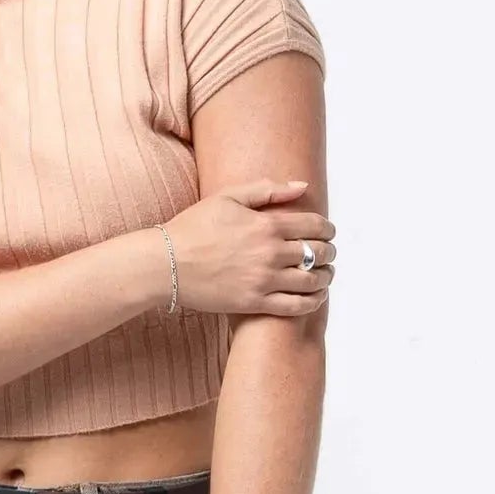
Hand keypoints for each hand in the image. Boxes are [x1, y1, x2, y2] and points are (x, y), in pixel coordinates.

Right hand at [156, 178, 335, 316]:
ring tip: (323, 274)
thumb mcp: (228, 197)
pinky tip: (314, 297)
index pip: (315, 226)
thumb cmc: (193, 228)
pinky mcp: (254, 303)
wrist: (166, 264)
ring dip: (325, 277)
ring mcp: (263, 281)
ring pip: (312, 281)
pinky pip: (296, 307)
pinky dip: (312, 302)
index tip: (328, 232)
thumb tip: (302, 186)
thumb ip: (268, 190)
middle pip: (318, 253)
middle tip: (327, 254)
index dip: (328, 229)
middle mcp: (270, 253)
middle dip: (329, 252)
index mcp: (266, 225)